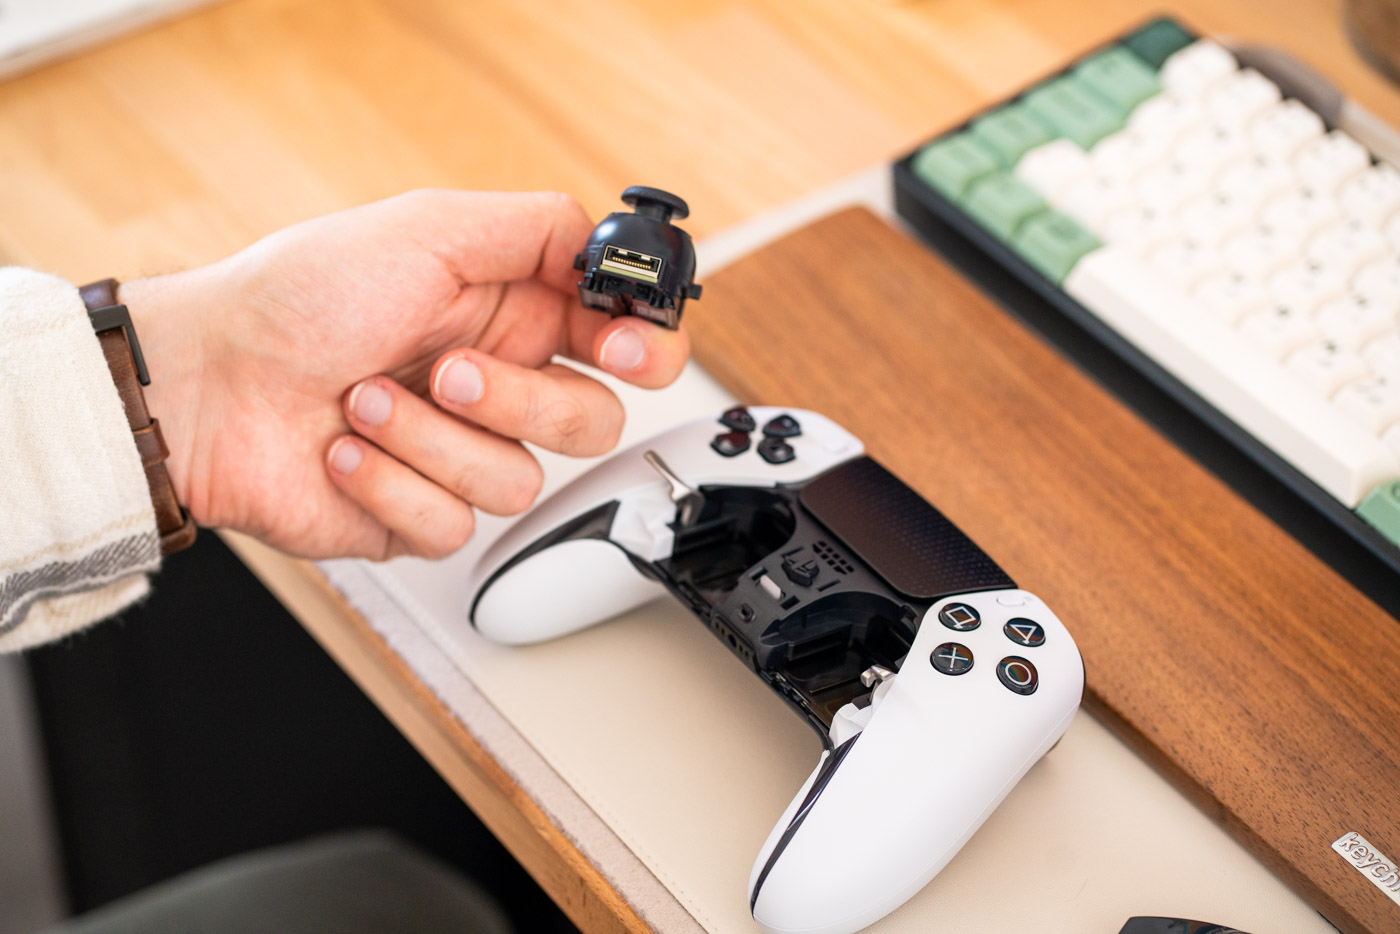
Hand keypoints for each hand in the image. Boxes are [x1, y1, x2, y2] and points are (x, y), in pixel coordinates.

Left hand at [123, 190, 689, 559]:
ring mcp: (460, 455)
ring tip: (361, 403)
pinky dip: (391, 483)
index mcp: (513, 316)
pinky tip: (343, 451)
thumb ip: (537, 229)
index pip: (626, 345)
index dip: (645, 352)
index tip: (622, 349)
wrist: (206, 385)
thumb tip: (609, 247)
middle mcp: (498, 388)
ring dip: (430, 439)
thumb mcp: (425, 229)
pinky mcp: (420, 517)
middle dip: (520, 400)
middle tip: (449, 370)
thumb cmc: (296, 300)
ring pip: (520, 482)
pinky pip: (454, 526)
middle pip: (593, 423)